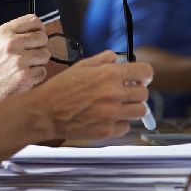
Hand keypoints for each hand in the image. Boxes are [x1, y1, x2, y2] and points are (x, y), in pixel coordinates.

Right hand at [0, 14, 51, 111]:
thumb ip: (12, 34)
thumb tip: (35, 32)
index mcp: (3, 32)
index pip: (33, 21)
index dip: (39, 28)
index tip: (37, 35)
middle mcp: (12, 43)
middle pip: (43, 38)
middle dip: (40, 46)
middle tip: (31, 54)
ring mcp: (19, 60)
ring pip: (45, 55)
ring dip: (38, 61)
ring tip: (25, 66)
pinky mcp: (24, 77)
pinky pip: (42, 72)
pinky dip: (35, 76)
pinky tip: (23, 76)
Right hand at [35, 50, 153, 140]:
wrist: (45, 112)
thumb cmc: (60, 88)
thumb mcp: (81, 67)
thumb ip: (102, 60)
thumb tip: (117, 59)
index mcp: (109, 75)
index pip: (145, 72)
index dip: (144, 75)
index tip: (140, 78)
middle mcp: (114, 94)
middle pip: (144, 94)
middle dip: (136, 92)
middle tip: (125, 93)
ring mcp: (111, 114)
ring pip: (140, 111)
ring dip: (132, 108)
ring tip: (118, 106)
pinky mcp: (107, 131)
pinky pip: (126, 127)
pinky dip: (119, 123)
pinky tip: (107, 118)